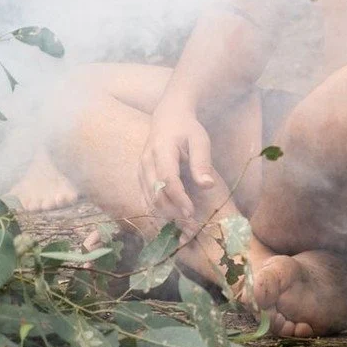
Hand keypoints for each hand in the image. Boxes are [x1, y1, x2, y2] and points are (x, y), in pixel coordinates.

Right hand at [140, 89, 217, 226]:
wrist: (167, 117)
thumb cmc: (187, 128)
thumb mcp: (200, 139)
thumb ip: (202, 162)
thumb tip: (207, 186)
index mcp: (161, 150)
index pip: (168, 179)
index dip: (178, 199)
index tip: (191, 214)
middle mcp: (146, 161)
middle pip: (156, 193)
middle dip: (172, 213)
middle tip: (191, 227)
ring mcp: (140, 169)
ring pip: (148, 199)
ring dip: (165, 216)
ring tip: (183, 228)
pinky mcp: (140, 176)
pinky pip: (145, 198)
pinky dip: (157, 212)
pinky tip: (171, 220)